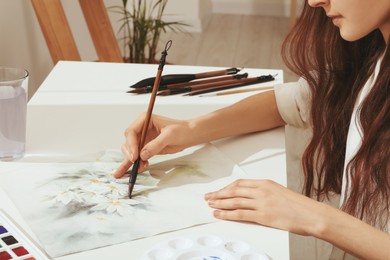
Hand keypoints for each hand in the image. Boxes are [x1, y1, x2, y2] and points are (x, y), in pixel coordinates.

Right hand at [113, 113, 191, 177]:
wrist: (189, 136)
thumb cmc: (182, 130)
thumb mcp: (169, 135)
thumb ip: (156, 144)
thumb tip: (142, 155)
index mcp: (145, 120)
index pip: (131, 132)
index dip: (130, 144)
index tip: (134, 155)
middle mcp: (141, 129)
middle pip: (128, 141)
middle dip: (129, 153)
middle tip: (134, 162)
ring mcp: (144, 138)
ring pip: (131, 150)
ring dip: (131, 160)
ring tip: (135, 169)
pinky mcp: (147, 147)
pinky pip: (138, 156)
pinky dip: (137, 163)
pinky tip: (140, 168)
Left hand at [204, 179, 324, 235]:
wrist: (311, 215)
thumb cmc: (299, 205)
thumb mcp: (280, 192)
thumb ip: (264, 192)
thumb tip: (251, 197)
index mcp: (265, 183)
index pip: (240, 183)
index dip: (226, 187)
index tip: (219, 191)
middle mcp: (261, 191)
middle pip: (234, 191)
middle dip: (219, 194)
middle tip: (209, 196)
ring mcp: (261, 203)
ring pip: (234, 201)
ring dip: (219, 203)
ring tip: (210, 204)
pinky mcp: (263, 216)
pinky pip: (239, 214)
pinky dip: (226, 214)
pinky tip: (219, 214)